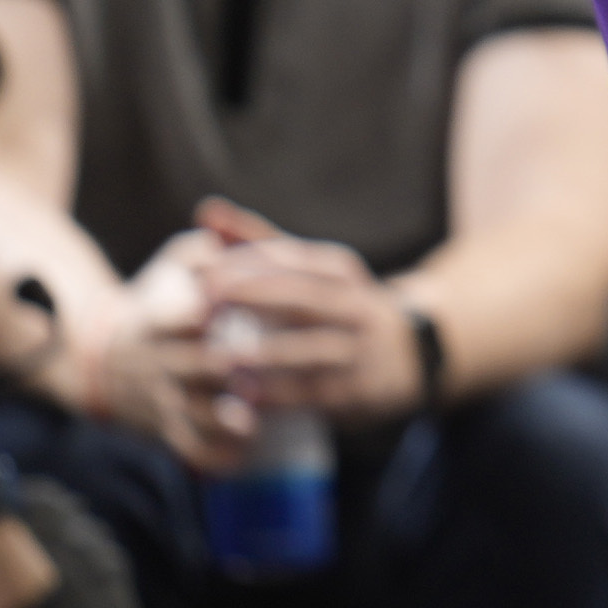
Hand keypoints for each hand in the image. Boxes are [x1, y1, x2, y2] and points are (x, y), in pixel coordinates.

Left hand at [186, 196, 425, 422]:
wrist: (408, 355)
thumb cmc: (336, 306)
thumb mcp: (310, 271)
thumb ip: (258, 243)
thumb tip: (205, 209)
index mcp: (340, 271)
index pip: (292, 258)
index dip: (245, 262)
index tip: (200, 270)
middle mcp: (354, 304)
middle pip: (303, 295)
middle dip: (254, 295)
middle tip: (206, 299)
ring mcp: (358, 348)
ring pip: (311, 349)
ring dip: (266, 353)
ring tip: (222, 357)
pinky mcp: (357, 389)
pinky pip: (315, 392)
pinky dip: (279, 395)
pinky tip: (244, 397)